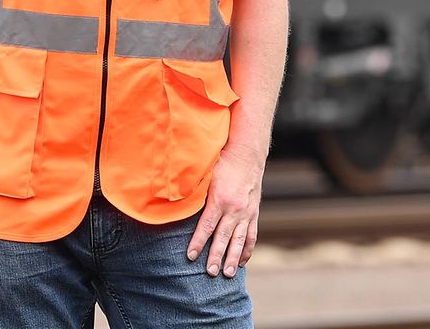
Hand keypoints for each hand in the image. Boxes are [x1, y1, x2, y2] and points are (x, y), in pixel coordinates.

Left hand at [186, 149, 263, 276]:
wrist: (247, 154)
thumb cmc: (223, 161)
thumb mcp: (207, 173)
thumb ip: (195, 189)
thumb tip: (176, 198)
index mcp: (220, 199)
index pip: (206, 226)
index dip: (198, 242)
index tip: (191, 256)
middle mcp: (234, 209)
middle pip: (223, 237)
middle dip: (216, 256)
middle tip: (210, 273)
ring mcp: (246, 212)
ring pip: (239, 240)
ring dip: (233, 258)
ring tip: (228, 274)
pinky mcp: (254, 213)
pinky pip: (251, 235)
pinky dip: (247, 250)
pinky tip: (242, 261)